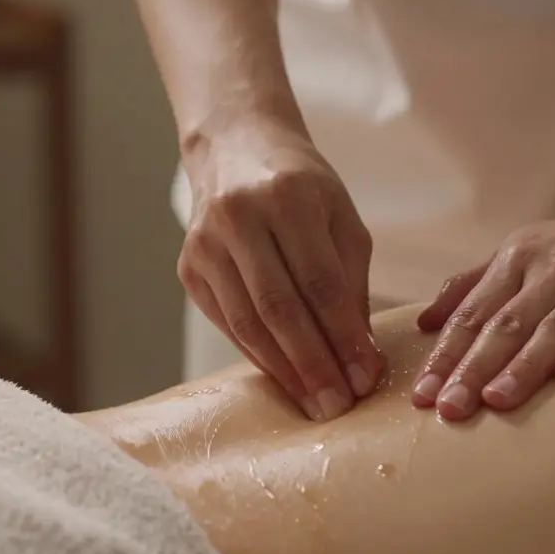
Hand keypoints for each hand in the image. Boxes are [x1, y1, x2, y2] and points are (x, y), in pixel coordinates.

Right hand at [178, 115, 382, 420]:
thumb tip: (361, 355)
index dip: (343, 336)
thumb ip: (351, 283)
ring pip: (248, 324)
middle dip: (314, 364)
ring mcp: (205, 244)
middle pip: (279, 308)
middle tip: (340, 405)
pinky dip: (259, 356)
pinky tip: (286, 379)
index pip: (320, 282)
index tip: (366, 377)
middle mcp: (239, 217)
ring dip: (286, 371)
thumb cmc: (300, 186)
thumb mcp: (340, 218)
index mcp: (288, 196)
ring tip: (316, 404)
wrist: (234, 148)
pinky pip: (228, 324)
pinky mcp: (188, 268)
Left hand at [412, 198, 554, 420]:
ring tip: (495, 401)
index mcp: (517, 260)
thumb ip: (472, 288)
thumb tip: (424, 324)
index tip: (422, 395)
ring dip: (524, 366)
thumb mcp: (519, 254)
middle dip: (474, 367)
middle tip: (449, 408)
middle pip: (508, 324)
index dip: (446, 355)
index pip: (474, 313)